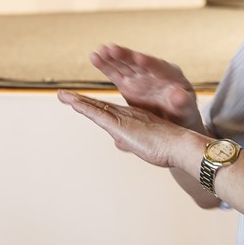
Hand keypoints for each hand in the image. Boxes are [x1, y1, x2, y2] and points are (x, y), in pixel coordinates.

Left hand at [57, 90, 202, 170]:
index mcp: (133, 119)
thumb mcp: (145, 146)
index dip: (92, 106)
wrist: (181, 146)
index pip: (107, 112)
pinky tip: (72, 103)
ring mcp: (123, 118)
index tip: (78, 103)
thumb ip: (131, 142)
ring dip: (77, 101)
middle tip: (64, 95)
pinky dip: (83, 107)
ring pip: (95, 107)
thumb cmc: (168, 149)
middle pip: (98, 106)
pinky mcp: (120, 124)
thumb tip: (118, 143)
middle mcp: (126, 114)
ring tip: (62, 96)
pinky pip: (97, 114)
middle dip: (80, 101)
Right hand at [90, 44, 202, 130]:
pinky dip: (105, 66)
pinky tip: (94, 57)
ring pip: (124, 65)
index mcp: (171, 75)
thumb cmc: (183, 113)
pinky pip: (115, 73)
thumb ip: (182, 101)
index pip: (159, 67)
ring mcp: (139, 77)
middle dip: (125, 55)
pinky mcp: (127, 84)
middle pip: (137, 62)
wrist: (174, 119)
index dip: (148, 62)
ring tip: (100, 51)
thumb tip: (179, 95)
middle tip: (113, 49)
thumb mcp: (186, 109)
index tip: (139, 58)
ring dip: (112, 57)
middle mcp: (152, 72)